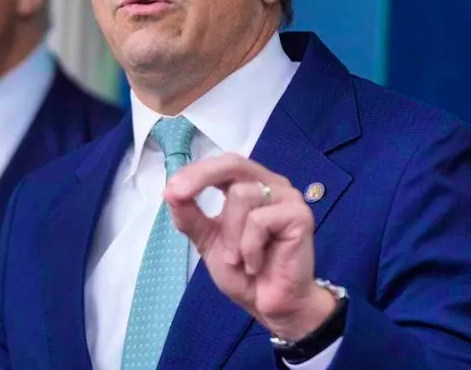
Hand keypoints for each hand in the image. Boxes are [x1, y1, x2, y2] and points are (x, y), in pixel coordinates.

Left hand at [164, 153, 335, 340]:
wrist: (271, 306)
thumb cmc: (244, 272)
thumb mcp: (208, 241)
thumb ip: (191, 217)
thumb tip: (170, 191)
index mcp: (251, 185)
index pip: (223, 164)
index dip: (196, 171)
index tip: (170, 190)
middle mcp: (271, 184)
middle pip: (234, 164)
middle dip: (201, 178)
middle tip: (177, 196)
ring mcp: (288, 198)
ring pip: (242, 195)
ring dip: (231, 236)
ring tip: (239, 260)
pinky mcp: (299, 216)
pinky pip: (259, 220)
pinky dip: (249, 248)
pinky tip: (256, 265)